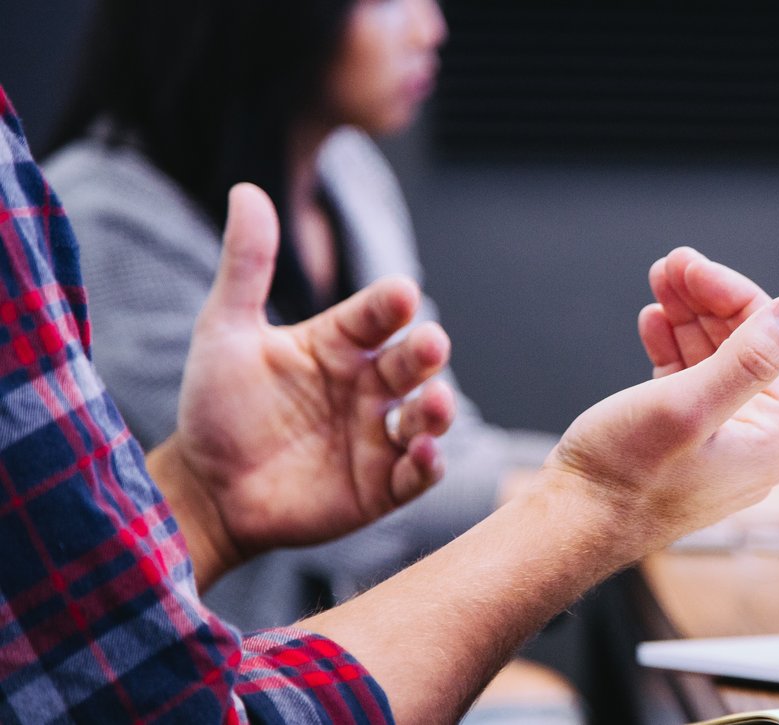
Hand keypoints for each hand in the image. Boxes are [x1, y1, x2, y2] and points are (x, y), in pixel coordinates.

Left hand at [148, 184, 454, 586]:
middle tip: (429, 344)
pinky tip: (423, 453)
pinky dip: (428, 464)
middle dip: (425, 352)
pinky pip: (417, 473)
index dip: (390, 304)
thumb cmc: (216, 407)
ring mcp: (378, 435)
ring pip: (426, 416)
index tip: (399, 294)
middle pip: (412, 362)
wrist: (204, 489)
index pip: (377, 314)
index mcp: (340, 344)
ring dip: (438, 409)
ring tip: (435, 404)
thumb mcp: (224, 331)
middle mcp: (368, 385)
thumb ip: (246, 265)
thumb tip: (247, 189)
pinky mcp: (381, 486)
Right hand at [541, 248, 778, 549]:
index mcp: (775, 438)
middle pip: (747, 346)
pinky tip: (654, 322)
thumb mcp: (688, 406)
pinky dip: (674, 347)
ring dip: (689, 316)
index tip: (691, 266)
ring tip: (659, 282)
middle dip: (708, 300)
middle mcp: (757, 442)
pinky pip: (691, 381)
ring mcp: (722, 443)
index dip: (734, 295)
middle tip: (671, 264)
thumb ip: (749, 358)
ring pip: (716, 359)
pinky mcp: (686, 442)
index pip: (775, 342)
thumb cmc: (624, 476)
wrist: (570, 525)